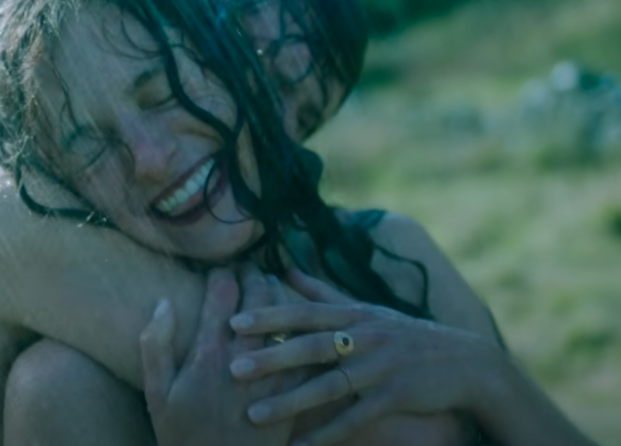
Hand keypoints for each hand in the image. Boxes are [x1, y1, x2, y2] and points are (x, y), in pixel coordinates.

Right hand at [140, 267, 292, 445]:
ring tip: (270, 284)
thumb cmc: (184, 437)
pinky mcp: (294, 391)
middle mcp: (245, 358)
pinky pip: (303, 348)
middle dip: (254, 274)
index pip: (222, 294)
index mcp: (209, 354)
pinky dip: (299, 327)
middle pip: (258, 298)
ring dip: (279, 295)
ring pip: (286, 318)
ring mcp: (274, 375)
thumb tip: (163, 302)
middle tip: (249, 266)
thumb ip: (156, 345)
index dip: (223, 272)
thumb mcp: (157, 395)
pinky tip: (293, 321)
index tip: (221, 266)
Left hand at [227, 270, 504, 445]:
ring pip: (330, 385)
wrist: (465, 361)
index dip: (269, 316)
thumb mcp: (366, 309)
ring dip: (290, 402)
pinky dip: (327, 434)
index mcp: (353, 313)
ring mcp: (382, 367)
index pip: (305, 312)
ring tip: (255, 414)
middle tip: (233, 368)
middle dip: (271, 357)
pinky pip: (356, 418)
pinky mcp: (396, 396)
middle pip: (312, 346)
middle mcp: (365, 336)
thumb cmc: (403, 334)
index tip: (233, 323)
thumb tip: (283, 269)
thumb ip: (322, 293)